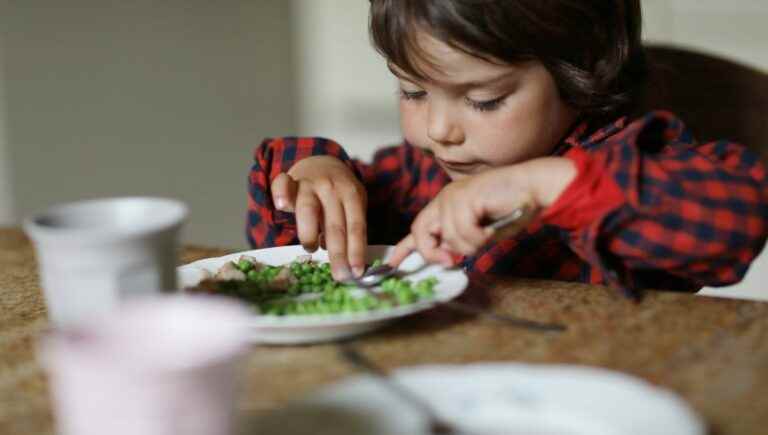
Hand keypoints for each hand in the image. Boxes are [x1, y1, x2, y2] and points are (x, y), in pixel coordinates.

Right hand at [270, 156, 366, 279]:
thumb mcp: (352, 204)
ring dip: (310, 232)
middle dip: (338, 253)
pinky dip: (281, 193)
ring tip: (312, 248)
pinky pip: (282, 184)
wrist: (320, 162)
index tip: (357, 272)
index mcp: (351, 194)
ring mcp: (309, 183)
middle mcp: (331, 187)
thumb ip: (348, 226)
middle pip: (334, 224)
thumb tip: (347, 260)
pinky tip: (281, 205)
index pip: (355, 225)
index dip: (356, 249)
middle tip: (339, 275)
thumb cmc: (338, 193)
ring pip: (309, 209)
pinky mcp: (289, 181)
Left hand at [388, 157, 575, 266]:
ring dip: (470, 245)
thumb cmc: (512, 209)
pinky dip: (480, 237)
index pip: (419, 228)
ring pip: (448, 236)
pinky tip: (492, 228)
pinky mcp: (464, 197)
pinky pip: (463, 231)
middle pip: (421, 232)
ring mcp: (453, 196)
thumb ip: (460, 241)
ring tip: (489, 233)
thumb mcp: (480, 231)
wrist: (534, 187)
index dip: (404, 248)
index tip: (393, 263)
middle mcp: (445, 198)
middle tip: (452, 261)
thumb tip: (446, 256)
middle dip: (433, 252)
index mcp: (446, 205)